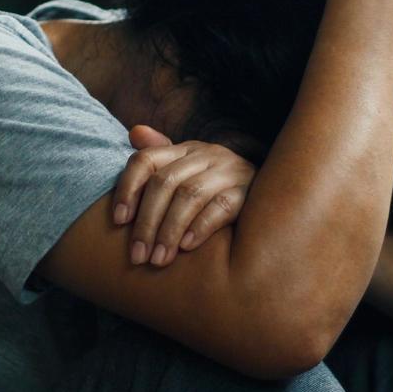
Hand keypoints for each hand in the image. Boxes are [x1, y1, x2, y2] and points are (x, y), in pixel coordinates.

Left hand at [111, 124, 254, 266]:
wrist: (274, 195)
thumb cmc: (218, 187)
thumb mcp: (188, 170)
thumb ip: (159, 156)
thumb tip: (134, 132)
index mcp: (184, 149)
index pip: (145, 160)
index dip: (127, 189)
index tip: (118, 221)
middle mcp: (206, 154)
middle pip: (165, 182)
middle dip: (147, 222)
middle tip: (137, 256)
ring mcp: (230, 170)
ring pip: (190, 195)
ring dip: (170, 230)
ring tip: (159, 260)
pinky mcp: (250, 191)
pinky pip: (222, 206)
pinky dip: (201, 226)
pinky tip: (187, 247)